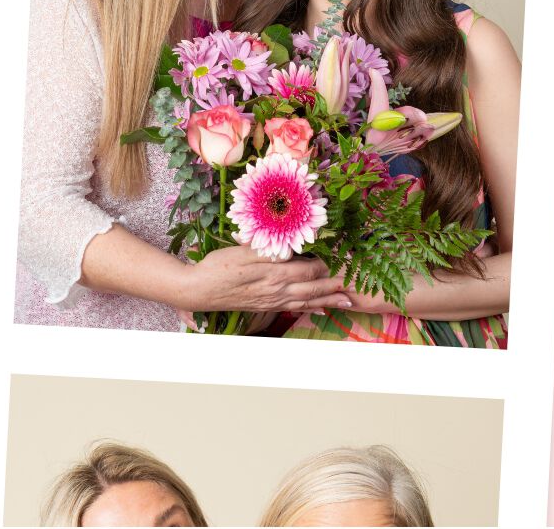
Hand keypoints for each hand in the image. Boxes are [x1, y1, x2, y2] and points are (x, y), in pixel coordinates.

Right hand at [190, 243, 353, 313]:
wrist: (198, 290)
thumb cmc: (218, 267)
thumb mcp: (243, 251)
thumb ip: (269, 248)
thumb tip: (292, 245)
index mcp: (274, 273)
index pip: (309, 268)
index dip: (326, 263)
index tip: (341, 256)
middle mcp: (277, 289)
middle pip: (313, 287)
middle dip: (335, 285)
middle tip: (355, 283)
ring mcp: (272, 300)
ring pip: (306, 300)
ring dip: (328, 300)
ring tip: (347, 301)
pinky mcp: (265, 306)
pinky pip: (293, 307)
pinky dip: (309, 308)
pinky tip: (319, 309)